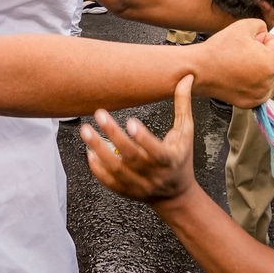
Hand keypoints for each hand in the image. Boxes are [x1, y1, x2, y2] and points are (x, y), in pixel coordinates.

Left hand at [81, 76, 198, 203]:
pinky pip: (109, 182)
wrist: (175, 195)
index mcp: (170, 160)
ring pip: (116, 170)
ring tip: (87, 131)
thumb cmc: (180, 159)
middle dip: (114, 135)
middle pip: (131, 157)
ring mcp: (139, 185)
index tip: (131, 122)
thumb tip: (186, 78)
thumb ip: (183, 106)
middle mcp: (154, 175)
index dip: (143, 138)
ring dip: (99, 149)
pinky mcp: (127, 191)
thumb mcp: (186, 133)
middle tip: (100, 114)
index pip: (156, 151)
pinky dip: (97, 168)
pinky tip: (89, 152)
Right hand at [192, 19, 273, 106]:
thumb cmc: (218, 50)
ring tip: (237, 65)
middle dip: (261, 54)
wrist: (198, 70)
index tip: (247, 42)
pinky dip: (250, 82)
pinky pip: (258, 88)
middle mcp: (268, 82)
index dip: (262, 38)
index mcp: (270, 63)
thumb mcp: (243, 25)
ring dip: (256, 68)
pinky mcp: (250, 103)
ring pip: (266, 75)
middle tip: (240, 53)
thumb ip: (261, 25)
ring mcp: (259, 95)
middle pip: (273, 60)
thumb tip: (266, 34)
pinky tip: (237, 76)